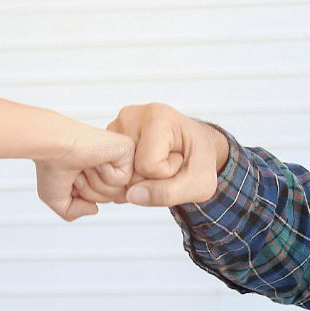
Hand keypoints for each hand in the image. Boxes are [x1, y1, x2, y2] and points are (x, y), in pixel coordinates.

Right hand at [35, 119, 133, 220]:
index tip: (71, 181)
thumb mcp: (57, 200)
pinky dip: (105, 174)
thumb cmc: (50, 166)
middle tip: (78, 174)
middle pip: (110, 197)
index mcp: (93, 171)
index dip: (84, 197)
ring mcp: (117, 155)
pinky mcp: (126, 149)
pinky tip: (96, 160)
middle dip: (90, 193)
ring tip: (85, 166)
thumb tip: (95, 209)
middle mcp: (106, 162)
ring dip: (96, 184)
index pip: (101, 199)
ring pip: (117, 190)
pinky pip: (123, 179)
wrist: (51, 146)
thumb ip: (74, 212)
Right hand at [104, 103, 229, 206]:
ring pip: (117, 172)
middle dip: (149, 179)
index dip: (166, 175)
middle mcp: (132, 115)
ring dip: (137, 179)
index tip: (179, 160)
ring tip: (156, 163)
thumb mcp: (199, 183)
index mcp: (158, 117)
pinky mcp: (109, 137)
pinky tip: (143, 165)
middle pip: (129, 170)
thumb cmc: (200, 159)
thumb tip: (132, 195)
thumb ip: (168, 193)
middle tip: (167, 163)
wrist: (195, 148)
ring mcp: (117, 125)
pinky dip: (127, 176)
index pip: (148, 166)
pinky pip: (111, 171)